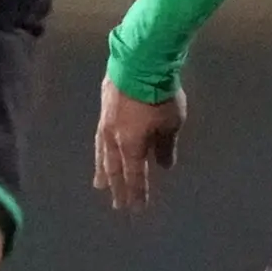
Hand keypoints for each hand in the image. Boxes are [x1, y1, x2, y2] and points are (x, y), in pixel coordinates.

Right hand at [94, 77, 185, 209]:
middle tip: (116, 204)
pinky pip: (101, 137)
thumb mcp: (171, 123)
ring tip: (100, 184)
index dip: (136, 193)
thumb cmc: (160, 95)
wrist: (139, 61)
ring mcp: (106, 123)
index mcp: (132, 146)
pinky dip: (102, 150)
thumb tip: (164, 166)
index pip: (134, 176)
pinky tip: (102, 149)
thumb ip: (166, 147)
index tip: (136, 209)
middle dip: (117, 188)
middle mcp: (115, 139)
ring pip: (103, 153)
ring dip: (103, 170)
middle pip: (114, 169)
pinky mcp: (104, 107)